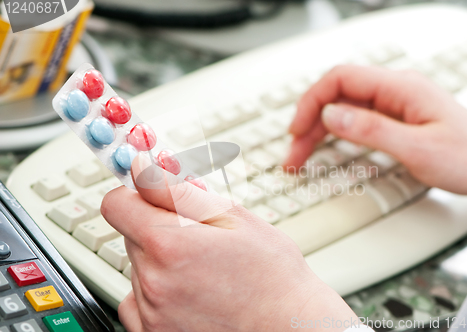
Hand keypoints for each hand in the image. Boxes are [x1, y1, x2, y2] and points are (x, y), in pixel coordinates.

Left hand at [101, 156, 357, 331]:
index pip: (117, 204)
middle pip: (131, 235)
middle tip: (198, 237)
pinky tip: (189, 293)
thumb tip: (143, 168)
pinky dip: (156, 293)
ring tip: (202, 271)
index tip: (153, 197)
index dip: (135, 194)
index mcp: (168, 244)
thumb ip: (179, 191)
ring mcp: (151, 313)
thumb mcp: (232, 217)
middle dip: (159, 227)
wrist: (288, 326)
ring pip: (138, 267)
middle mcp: (151, 282)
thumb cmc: (272, 274)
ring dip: (160, 261)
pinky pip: (137, 302)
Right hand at [285, 65, 466, 198]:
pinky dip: (336, 137)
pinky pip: (356, 122)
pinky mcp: (395, 122)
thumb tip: (331, 114)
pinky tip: (326, 150)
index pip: (341, 79)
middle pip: (337, 96)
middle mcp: (395, 92)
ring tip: (301, 158)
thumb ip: (371, 129)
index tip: (297, 130)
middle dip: (310, 123)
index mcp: (400, 88)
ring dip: (318, 132)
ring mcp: (394, 107)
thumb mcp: (418, 148)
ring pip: (343, 110)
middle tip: (294, 154)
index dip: (312, 102)